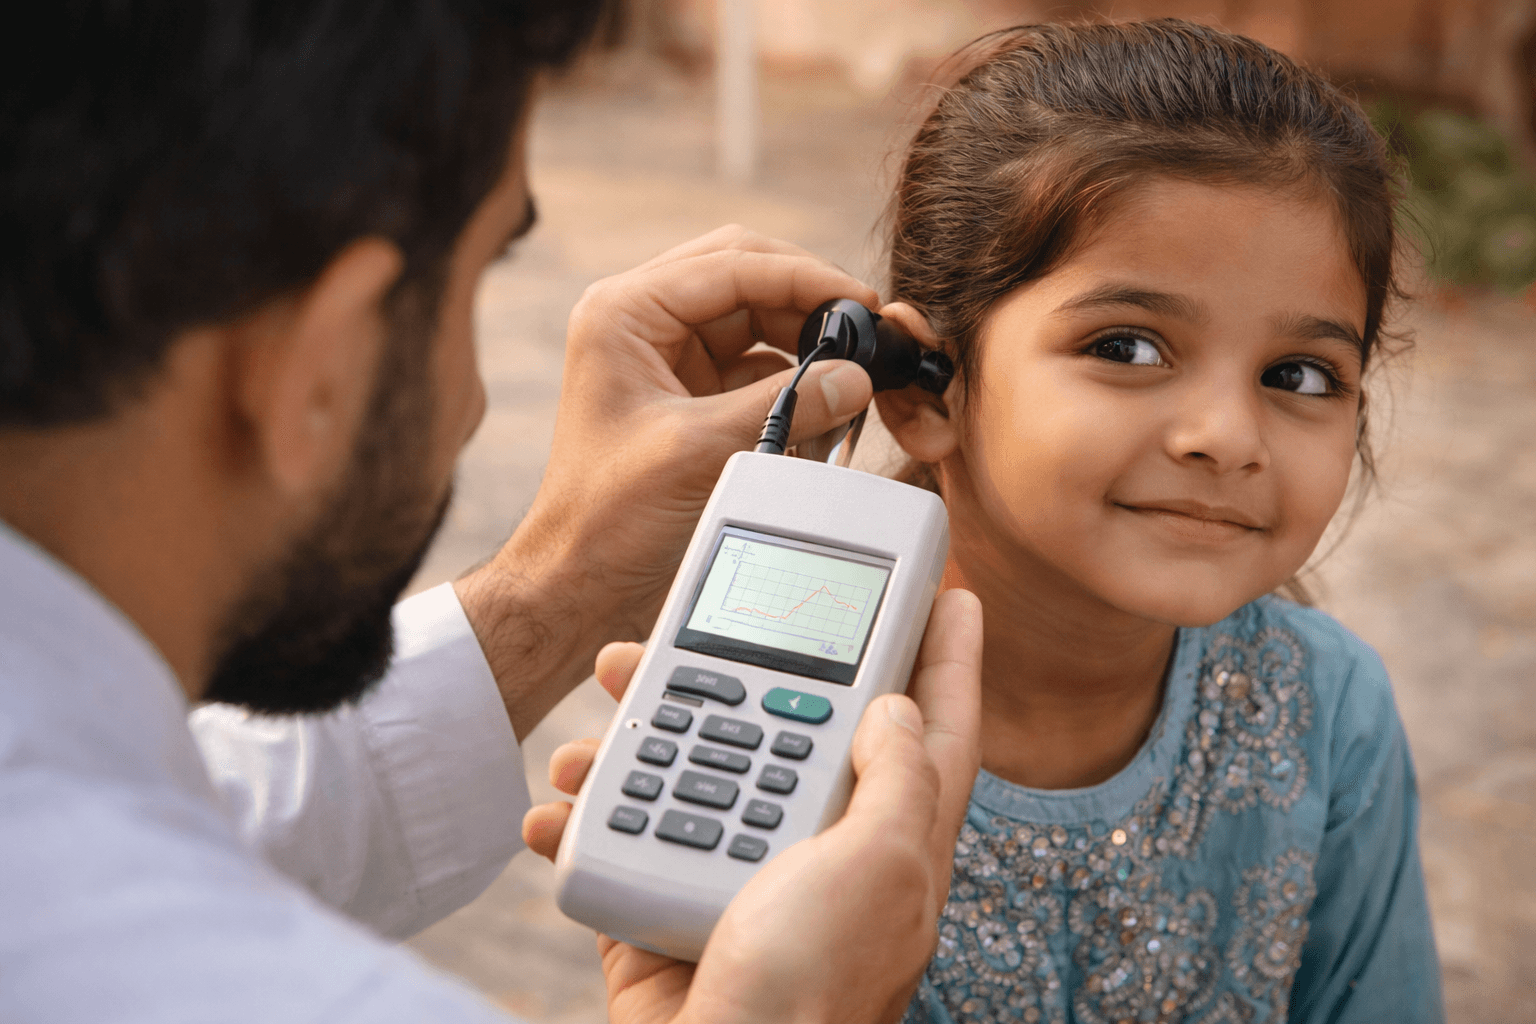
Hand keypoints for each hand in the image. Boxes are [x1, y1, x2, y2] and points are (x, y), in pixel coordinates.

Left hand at [456, 226, 879, 738]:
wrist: (579, 578)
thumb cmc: (609, 515)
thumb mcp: (699, 452)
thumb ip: (783, 407)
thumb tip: (857, 379)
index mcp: (626, 312)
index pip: (732, 263)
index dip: (806, 278)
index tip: (864, 302)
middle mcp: (645, 319)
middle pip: (749, 275)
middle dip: (810, 301)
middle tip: (868, 328)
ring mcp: (670, 354)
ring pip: (760, 319)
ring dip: (807, 343)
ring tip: (852, 375)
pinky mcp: (693, 392)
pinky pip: (759, 366)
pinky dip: (795, 383)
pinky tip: (823, 410)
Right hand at [524, 589, 983, 1023]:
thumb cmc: (812, 991)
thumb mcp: (879, 868)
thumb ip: (896, 778)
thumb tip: (895, 707)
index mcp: (892, 835)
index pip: (939, 727)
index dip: (947, 657)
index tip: (951, 591)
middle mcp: (826, 846)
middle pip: (796, 723)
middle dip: (742, 661)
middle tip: (693, 618)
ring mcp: (748, 874)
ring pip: (701, 764)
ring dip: (642, 726)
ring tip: (604, 694)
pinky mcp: (674, 905)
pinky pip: (630, 836)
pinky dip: (587, 816)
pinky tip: (557, 803)